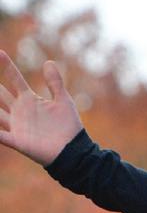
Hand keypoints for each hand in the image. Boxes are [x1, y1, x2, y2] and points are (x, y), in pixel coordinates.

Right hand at [0, 50, 83, 166]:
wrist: (72, 150)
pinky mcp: (17, 140)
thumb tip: (49, 62)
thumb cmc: (68, 126)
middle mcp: (18, 111)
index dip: (7, 66)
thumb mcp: (63, 101)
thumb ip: (55, 83)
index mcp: (29, 100)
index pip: (14, 79)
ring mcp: (16, 125)